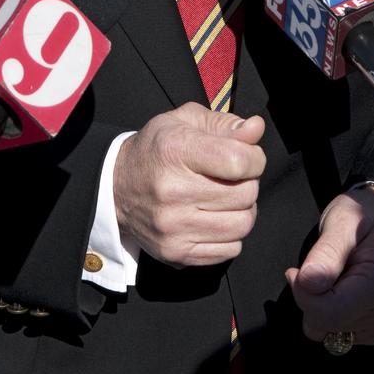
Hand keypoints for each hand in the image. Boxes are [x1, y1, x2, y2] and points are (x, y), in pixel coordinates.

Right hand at [112, 102, 264, 266]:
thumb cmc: (157, 149)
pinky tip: (215, 217)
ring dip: (244, 209)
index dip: (254, 157)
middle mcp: (172, 191)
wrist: (116, 187)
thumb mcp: (184, 121)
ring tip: (227, 198)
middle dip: (248, 182)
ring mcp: (173, 227)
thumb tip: (256, 129)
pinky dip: (231, 233)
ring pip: (242, 225)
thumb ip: (224, 124)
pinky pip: (230, 249)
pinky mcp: (176, 252)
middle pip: (245, 194)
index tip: (248, 156)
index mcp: (175, 151)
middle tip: (233, 176)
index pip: (238, 161)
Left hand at [286, 188, 373, 344]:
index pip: (330, 311)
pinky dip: (329, 312)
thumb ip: (326, 253)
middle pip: (326, 323)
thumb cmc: (363, 216)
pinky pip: (335, 333)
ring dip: (319, 304)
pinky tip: (339, 287)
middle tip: (317, 265)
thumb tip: (308, 283)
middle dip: (310, 297)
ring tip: (333, 274)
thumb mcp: (341, 221)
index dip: (303, 293)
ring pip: (327, 331)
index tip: (295, 270)